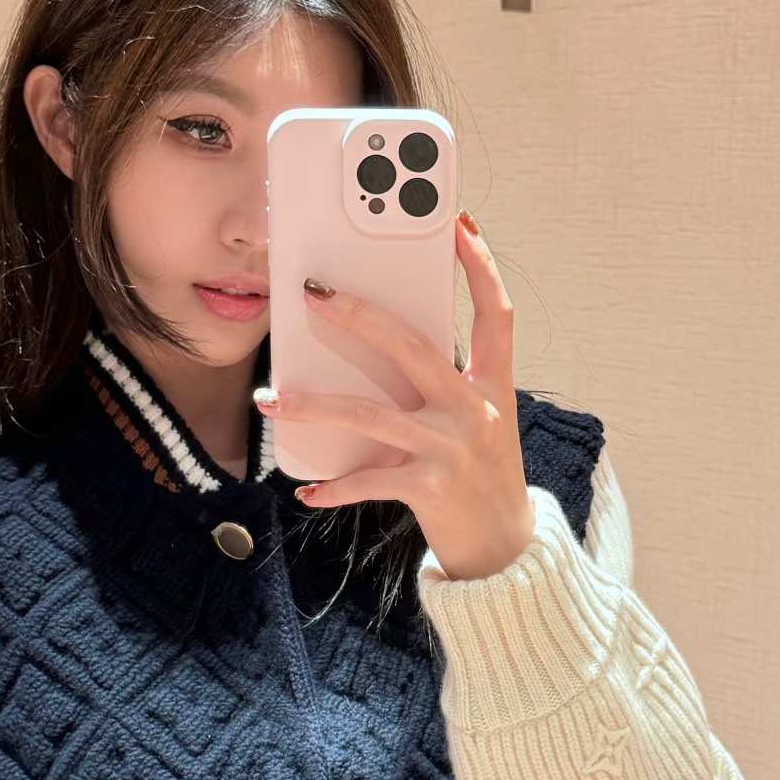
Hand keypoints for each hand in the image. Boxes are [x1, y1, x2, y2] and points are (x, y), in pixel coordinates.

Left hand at [254, 209, 536, 581]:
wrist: (507, 553)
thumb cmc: (483, 481)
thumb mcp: (481, 425)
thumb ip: (445, 389)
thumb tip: (380, 351)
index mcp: (494, 387)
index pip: (496, 314)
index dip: (480, 268)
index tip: (457, 227)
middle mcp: (476, 411)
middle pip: (412, 346)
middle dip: (359, 315)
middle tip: (314, 293)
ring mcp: (452, 448)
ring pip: (370, 414)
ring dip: (313, 405)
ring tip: (271, 399)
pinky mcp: (430, 488)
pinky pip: (368, 480)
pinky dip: (334, 488)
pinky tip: (307, 491)